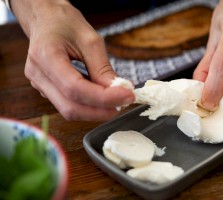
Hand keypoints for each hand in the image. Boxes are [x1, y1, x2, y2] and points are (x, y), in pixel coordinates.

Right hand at [12, 0, 134, 120]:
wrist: (45, 20)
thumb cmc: (66, 24)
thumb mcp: (90, 40)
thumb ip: (102, 68)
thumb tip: (119, 91)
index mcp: (45, 56)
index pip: (74, 88)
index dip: (103, 98)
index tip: (127, 96)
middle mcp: (38, 75)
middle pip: (70, 107)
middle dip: (101, 110)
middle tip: (125, 103)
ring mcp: (39, 85)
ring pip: (69, 110)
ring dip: (96, 111)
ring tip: (117, 101)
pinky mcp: (46, 90)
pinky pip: (69, 105)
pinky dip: (89, 106)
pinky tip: (103, 97)